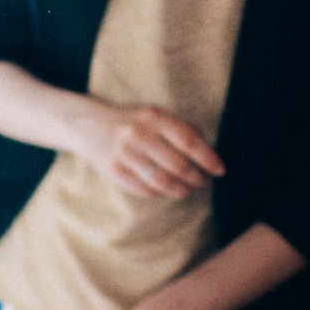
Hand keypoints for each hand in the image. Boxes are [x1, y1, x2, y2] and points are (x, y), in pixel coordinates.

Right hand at [79, 104, 225, 200]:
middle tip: (206, 182)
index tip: (219, 170)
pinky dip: (163, 193)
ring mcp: (125, 154)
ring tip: (191, 189)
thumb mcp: (156, 116)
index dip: (208, 158)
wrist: (89, 126)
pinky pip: (147, 190)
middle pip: (179, 165)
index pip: (189, 141)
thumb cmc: (133, 122)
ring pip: (164, 182)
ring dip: (183, 190)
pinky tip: (169, 190)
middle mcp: (138, 134)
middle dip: (198, 178)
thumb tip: (210, 153)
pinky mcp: (115, 172)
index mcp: (154, 117)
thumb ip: (183, 129)